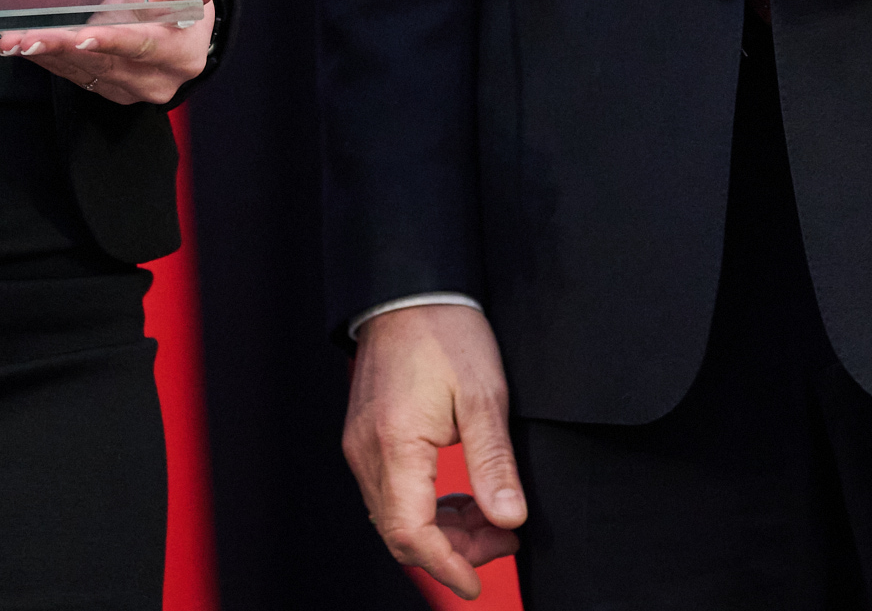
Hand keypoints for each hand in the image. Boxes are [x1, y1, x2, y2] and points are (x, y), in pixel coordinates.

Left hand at [0, 0, 218, 103]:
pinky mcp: (108, 90)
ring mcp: (131, 90)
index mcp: (181, 52)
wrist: (165, 20)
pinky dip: (46, 62)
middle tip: (26, 38)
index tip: (82, 36)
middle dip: (63, 49)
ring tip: (11, 42)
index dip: (112, 42)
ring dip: (46, 57)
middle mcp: (157, 80)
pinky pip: (74, 77)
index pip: (143, 47)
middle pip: (105, 64)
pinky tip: (20, 49)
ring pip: (84, 73)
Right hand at [343, 302, 524, 599]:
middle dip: (454, 550)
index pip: (410, 532)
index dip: (445, 566)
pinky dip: (427, 508)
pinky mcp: (367, 438)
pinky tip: (462, 500)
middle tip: (504, 540)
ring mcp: (362, 446)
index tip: (477, 584)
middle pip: (401, 532)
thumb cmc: (446, 333)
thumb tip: (509, 520)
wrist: (409, 290)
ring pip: (396, 516)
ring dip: (442, 530)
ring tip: (492, 521)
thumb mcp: (484, 397)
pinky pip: (392, 492)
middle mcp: (367, 452)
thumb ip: (494, 464)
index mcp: (395, 445)